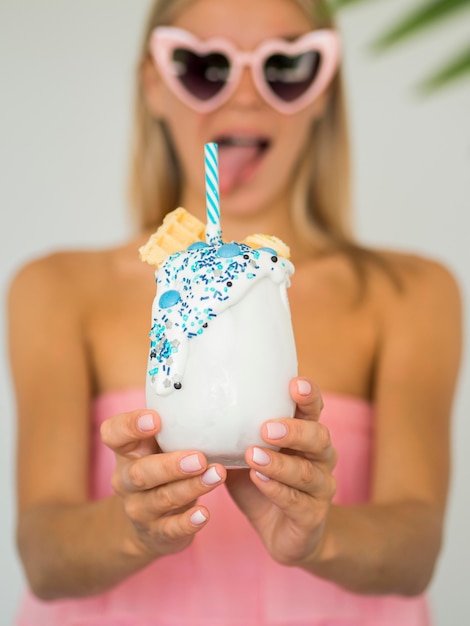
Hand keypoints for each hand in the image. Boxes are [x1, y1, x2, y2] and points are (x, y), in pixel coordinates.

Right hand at [100, 409, 226, 558]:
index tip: (156, 419)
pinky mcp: (158, 533)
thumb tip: (211, 380)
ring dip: (190, 488)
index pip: (113, 434)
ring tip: (217, 475)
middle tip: (199, 457)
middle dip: (170, 465)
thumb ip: (175, 421)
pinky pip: (171, 529)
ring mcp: (139, 509)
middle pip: (140, 473)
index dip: (130, 426)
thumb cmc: (162, 466)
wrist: (148, 523)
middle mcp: (127, 480)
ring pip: (161, 499)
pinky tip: (205, 514)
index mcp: (127, 450)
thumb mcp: (160, 445)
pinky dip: (188, 522)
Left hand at [225, 378, 336, 565]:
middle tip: (267, 427)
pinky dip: (276, 489)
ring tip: (253, 455)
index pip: (313, 410)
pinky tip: (258, 480)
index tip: (295, 384)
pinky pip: (296, 501)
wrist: (283, 534)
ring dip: (279, 463)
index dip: (308, 396)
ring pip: (306, 471)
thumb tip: (197, 406)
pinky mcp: (312, 515)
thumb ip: (234, 434)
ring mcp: (320, 488)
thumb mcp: (246, 456)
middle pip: (319, 437)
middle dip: (294, 430)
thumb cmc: (263, 485)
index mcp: (306, 436)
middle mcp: (320, 458)